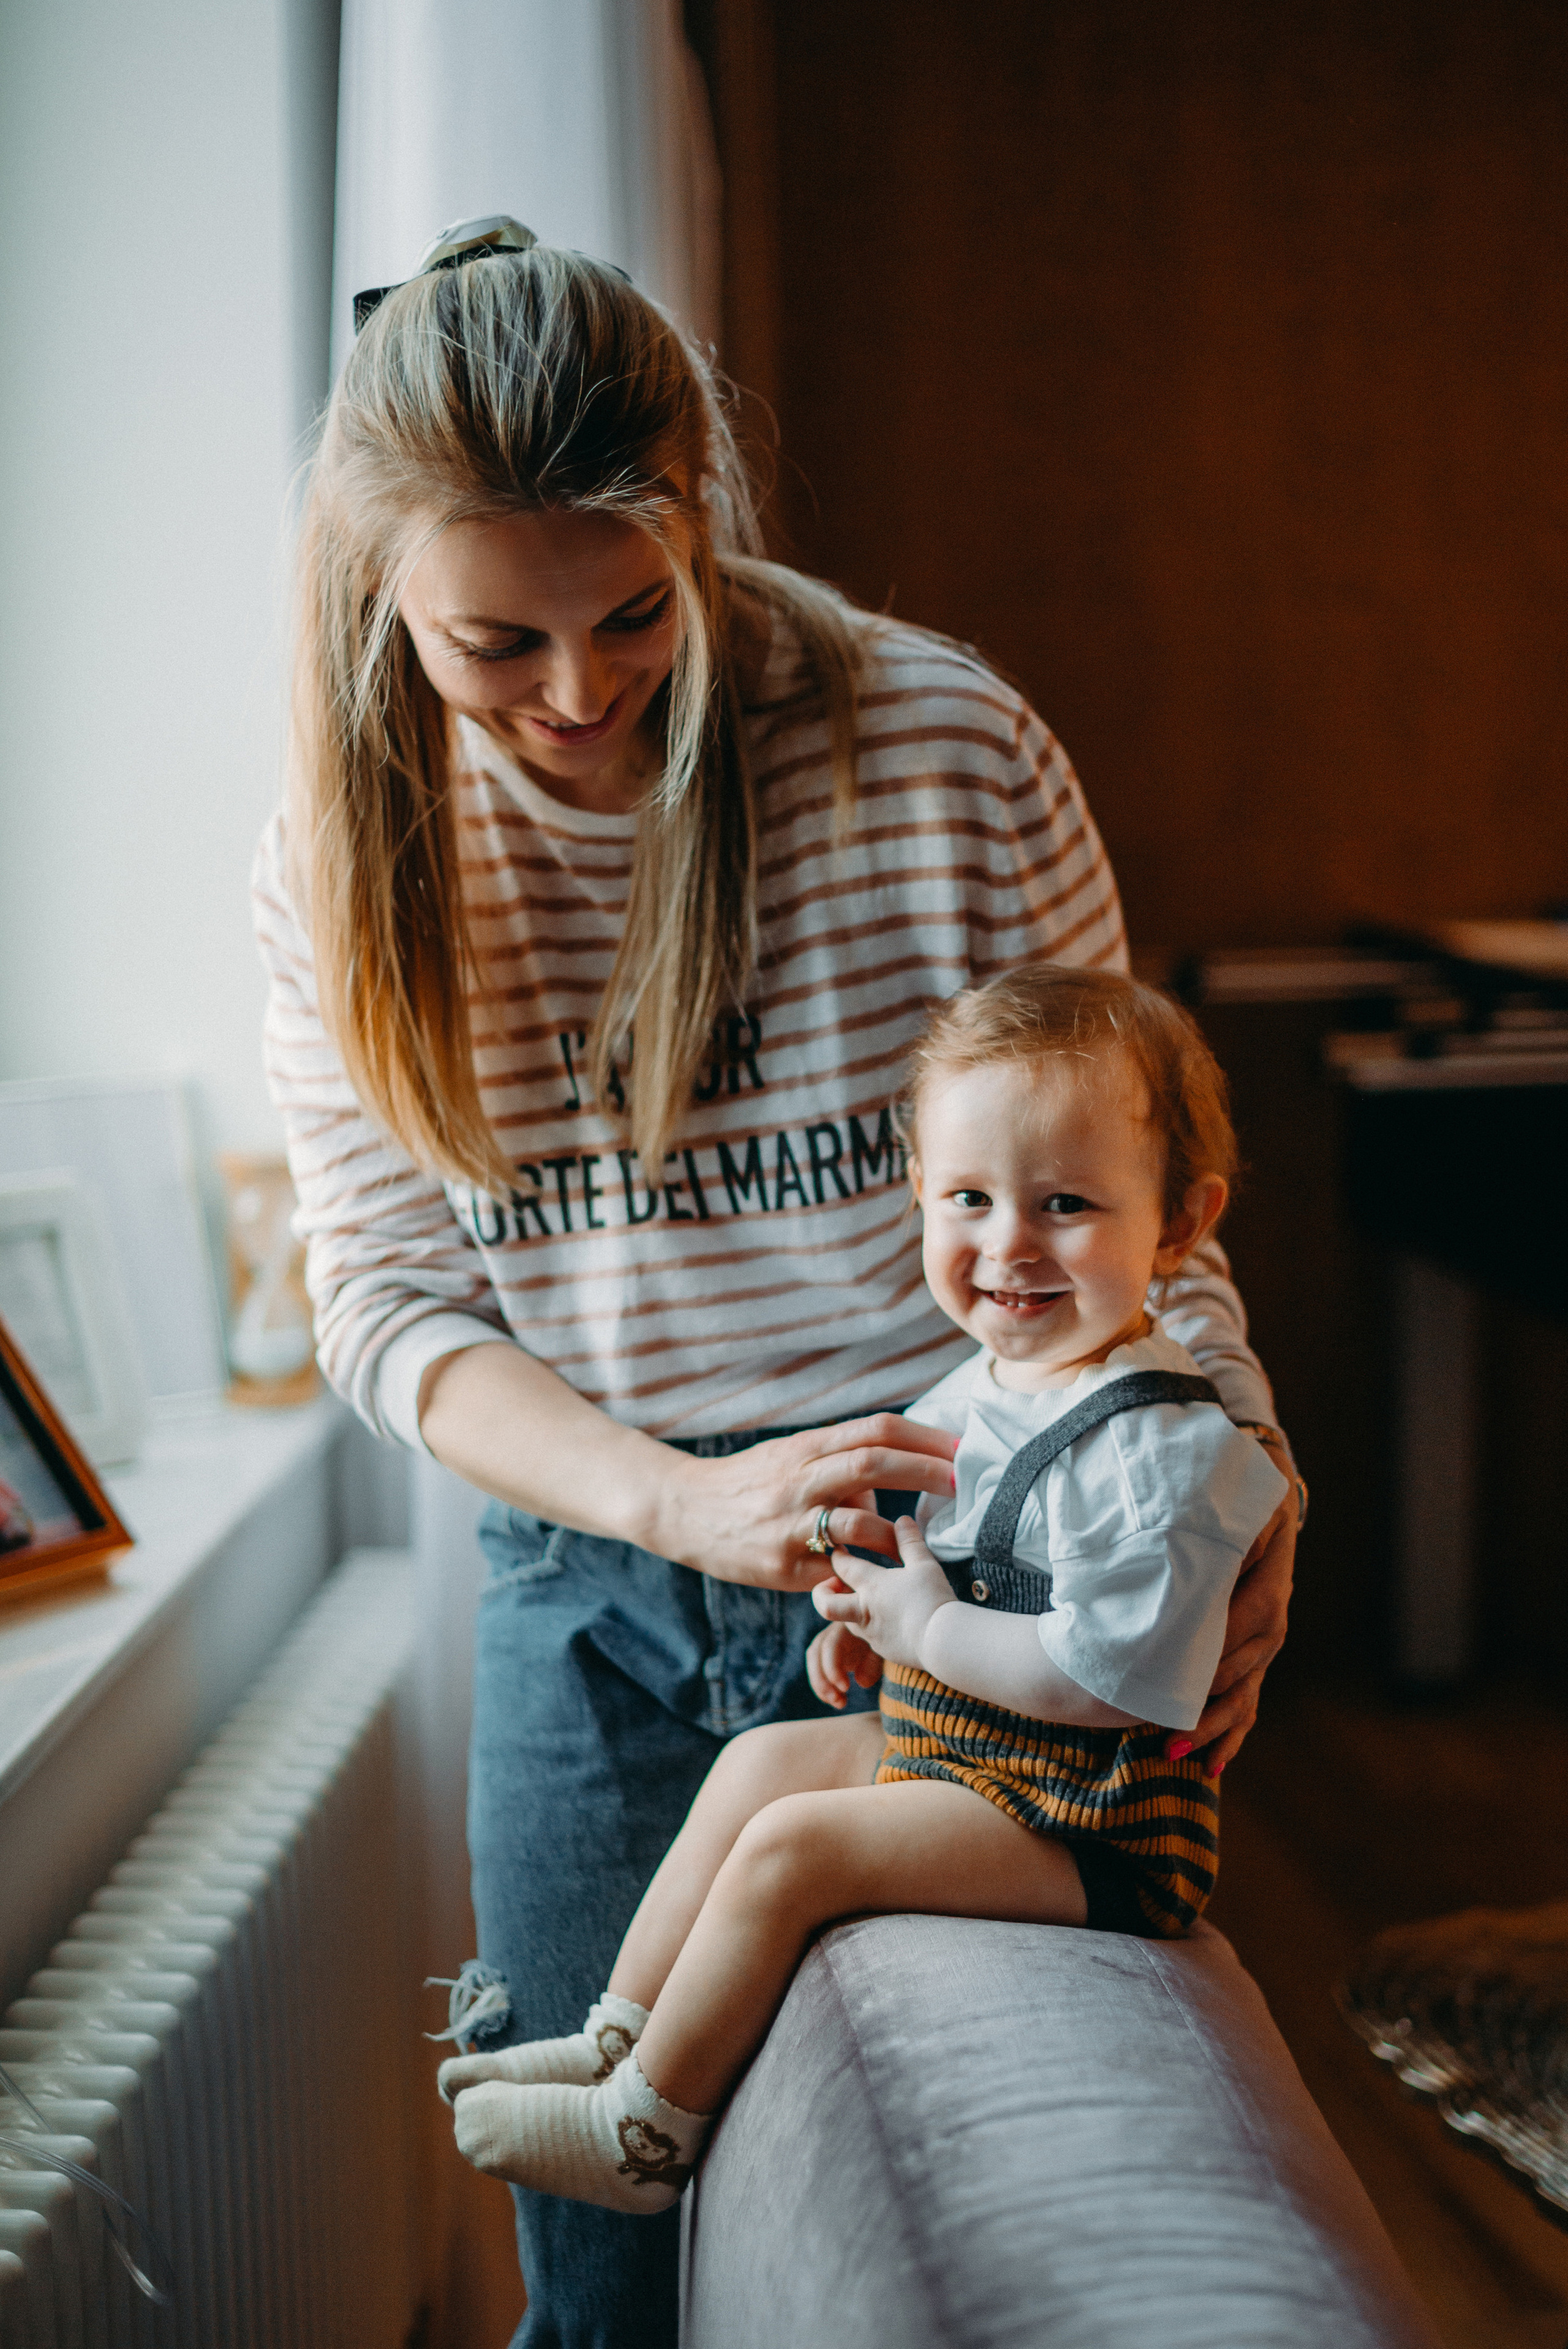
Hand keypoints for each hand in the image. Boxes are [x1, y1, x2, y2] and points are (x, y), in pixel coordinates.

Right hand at [654, 1415, 957, 1594]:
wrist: (685, 1511)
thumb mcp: (790, 1459)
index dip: (923, 1437)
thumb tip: (889, 1480)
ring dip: (899, 1532)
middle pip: (873, 1462)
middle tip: (960, 1481)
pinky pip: (835, 1570)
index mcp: (807, 1448)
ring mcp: (791, 1522)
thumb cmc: (747, 1483)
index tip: (958, 1447)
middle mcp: (801, 1479)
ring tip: (921, 1541)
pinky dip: (863, 1572)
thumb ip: (838, 1464)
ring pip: (858, 1521)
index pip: (875, 1430)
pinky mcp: (782, 1564)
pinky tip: (879, 1577)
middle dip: (925, 1469)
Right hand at [807, 1620, 882, 1708]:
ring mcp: (826, 1640)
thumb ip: (873, 1663)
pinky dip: (822, 1686)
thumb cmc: (884, 1639)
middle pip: (816, 1654)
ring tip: (839, 1704)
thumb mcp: (883, 1648)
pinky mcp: (825, 1653)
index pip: (831, 1645)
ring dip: (821, 1686)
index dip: (833, 1668)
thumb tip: (861, 1682)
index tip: (846, 1688)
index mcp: (847, 1627)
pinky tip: (835, 1700)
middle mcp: (832, 1631)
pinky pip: (817, 1669)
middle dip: (824, 1681)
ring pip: (813, 1662)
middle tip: (841, 1702)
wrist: (882, 1630)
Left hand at [811, 1516, 955, 1669]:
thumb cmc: (933, 1599)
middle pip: (826, 1604)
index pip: (843, 1566)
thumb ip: (910, 1541)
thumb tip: (902, 1519)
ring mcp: (871, 1634)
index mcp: (871, 1584)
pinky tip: (889, 1622)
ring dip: (848, 1610)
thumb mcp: (924, 1564)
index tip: (836, 1549)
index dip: (837, 1555)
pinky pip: (868, 1639)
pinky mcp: (883, 1650)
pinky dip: (871, 1628)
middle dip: (821, 1592)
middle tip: (831, 1584)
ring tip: (864, 1601)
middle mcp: (864, 1610)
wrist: (942, 1642)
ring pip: (846, 1622)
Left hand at [1175, 1468, 1296, 1778]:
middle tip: (1165, 1724)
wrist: (1265, 1494)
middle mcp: (1272, 1616)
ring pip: (1245, 1692)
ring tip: (1175, 1751)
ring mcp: (1265, 1641)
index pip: (1250, 1617)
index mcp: (1268, 1579)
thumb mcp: (1230, 1501)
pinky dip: (1231, 1734)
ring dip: (1213, 1727)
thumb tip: (1193, 1549)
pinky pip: (1248, 1701)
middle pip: (1244, 1666)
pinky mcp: (1253, 1655)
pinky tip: (1213, 1766)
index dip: (1218, 1648)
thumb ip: (1214, 1526)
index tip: (1181, 1672)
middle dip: (1206, 1698)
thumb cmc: (1234, 1495)